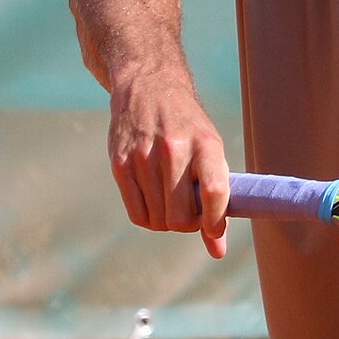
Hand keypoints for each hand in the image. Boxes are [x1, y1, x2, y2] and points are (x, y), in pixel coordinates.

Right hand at [108, 68, 229, 258]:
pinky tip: (155, 201)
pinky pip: (137, 214)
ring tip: (172, 200)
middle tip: (191, 211)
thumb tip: (218, 250)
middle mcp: (174, 149)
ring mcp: (143, 156)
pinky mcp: (120, 163)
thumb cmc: (189, 127)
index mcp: (205, 143)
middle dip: (189, 224)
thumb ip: (218, 196)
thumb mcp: (211, 150)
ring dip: (168, 221)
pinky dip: (149, 218)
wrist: (150, 87)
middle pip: (182, 217)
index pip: (214, 193)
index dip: (215, 222)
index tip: (214, 233)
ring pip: (159, 221)